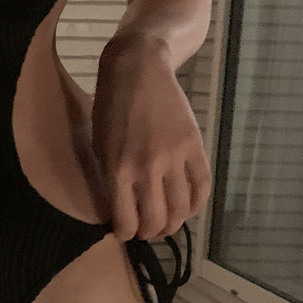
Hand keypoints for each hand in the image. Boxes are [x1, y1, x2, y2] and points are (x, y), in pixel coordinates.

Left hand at [91, 33, 211, 243]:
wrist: (138, 69)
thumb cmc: (111, 106)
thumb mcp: (100, 145)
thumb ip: (110, 179)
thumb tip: (120, 210)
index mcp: (118, 169)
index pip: (127, 222)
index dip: (126, 234)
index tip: (125, 231)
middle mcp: (147, 168)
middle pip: (157, 221)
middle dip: (150, 232)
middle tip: (147, 229)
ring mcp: (174, 157)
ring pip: (181, 210)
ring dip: (174, 223)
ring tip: (167, 222)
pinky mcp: (194, 146)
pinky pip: (202, 186)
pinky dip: (197, 205)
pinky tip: (189, 207)